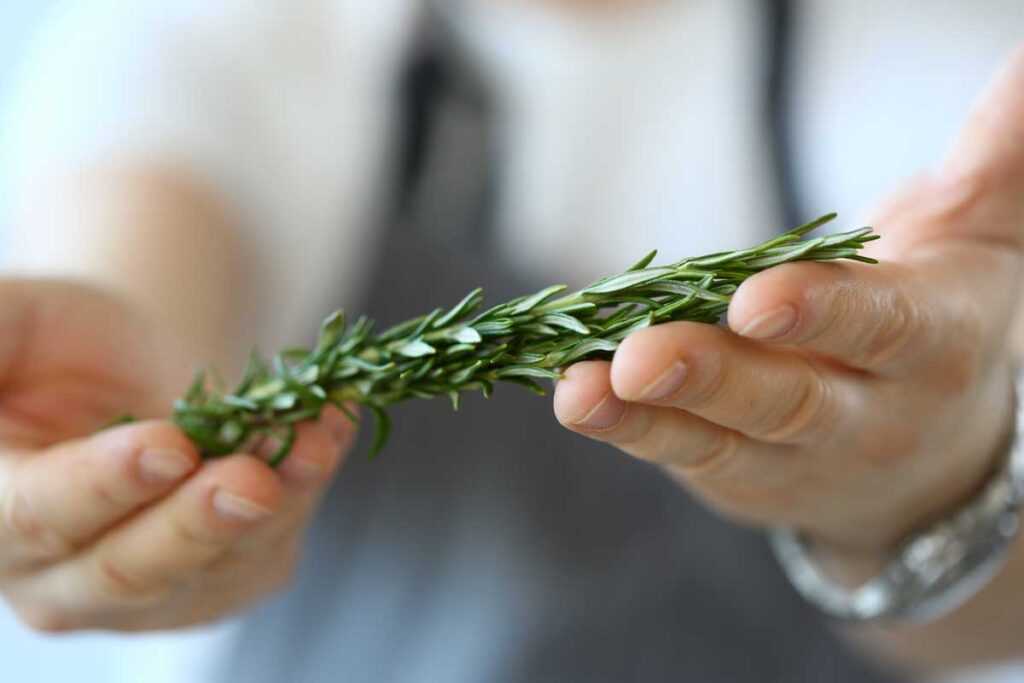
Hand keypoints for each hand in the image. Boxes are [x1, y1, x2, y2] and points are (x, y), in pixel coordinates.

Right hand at [0, 281, 353, 631]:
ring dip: (273, 506)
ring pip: (211, 567)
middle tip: (250, 479)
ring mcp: (142, 591)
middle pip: (127, 570)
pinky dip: (306, 490)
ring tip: (312, 443)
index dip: (101, 485)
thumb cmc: (55, 346)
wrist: (128, 374)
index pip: (38, 516)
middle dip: (196, 523)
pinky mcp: (216, 580)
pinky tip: (330, 431)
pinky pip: (264, 549)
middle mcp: (55, 576)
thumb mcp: (11, 324)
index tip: (169, 444)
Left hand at [554, 47, 1023, 559]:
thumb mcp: (981, 238)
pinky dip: (624, 427)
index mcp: (930, 347)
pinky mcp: (732, 473)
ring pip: (718, 437)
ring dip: (645, 416)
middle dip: (714, 378)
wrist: (929, 464)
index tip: (757, 299)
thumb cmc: (942, 327)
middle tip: (644, 356)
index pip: (879, 330)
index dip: (822, 316)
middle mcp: (863, 418)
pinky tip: (572, 395)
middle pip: (788, 400)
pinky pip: (675, 451)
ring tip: (579, 390)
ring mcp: (790, 458)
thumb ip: (1001, 150)